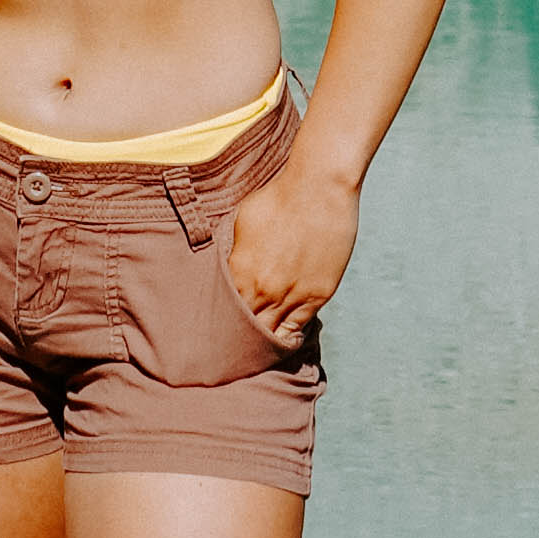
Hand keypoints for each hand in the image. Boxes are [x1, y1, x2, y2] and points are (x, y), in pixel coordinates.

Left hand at [219, 151, 356, 353]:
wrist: (319, 189)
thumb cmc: (278, 197)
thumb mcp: (242, 221)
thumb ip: (235, 252)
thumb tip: (230, 266)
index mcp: (240, 273)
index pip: (224, 313)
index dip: (221, 322)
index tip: (219, 329)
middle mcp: (264, 291)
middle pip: (246, 330)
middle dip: (240, 339)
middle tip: (235, 346)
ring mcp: (293, 296)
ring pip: (273, 333)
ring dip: (265, 340)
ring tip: (258, 348)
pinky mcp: (318, 295)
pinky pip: (299, 326)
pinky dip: (289, 334)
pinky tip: (283, 338)